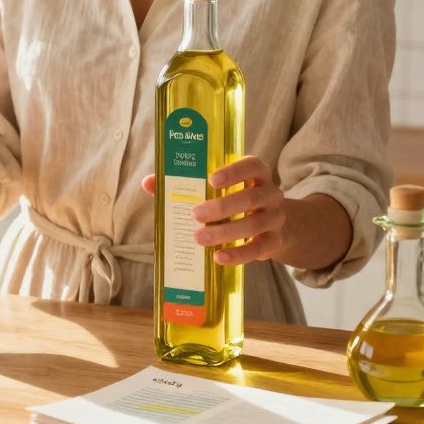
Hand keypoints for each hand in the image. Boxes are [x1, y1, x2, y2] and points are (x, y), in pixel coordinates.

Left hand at [140, 155, 287, 265]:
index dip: (234, 172)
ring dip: (226, 232)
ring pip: (255, 224)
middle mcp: (270, 192)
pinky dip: (238, 254)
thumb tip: (148, 183)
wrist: (272, 226)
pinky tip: (219, 258)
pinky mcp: (275, 241)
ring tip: (199, 238)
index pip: (251, 166)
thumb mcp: (216, 190)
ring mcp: (275, 217)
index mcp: (256, 173)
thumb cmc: (234, 200)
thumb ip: (184, 184)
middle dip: (223, 206)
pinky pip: (259, 248)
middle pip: (251, 197)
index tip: (212, 179)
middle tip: (196, 214)